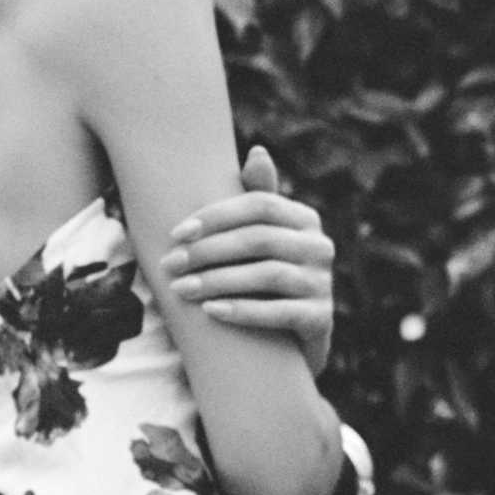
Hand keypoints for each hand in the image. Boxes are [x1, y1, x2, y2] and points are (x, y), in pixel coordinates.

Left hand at [161, 145, 336, 371]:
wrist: (288, 343)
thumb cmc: (264, 279)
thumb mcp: (260, 239)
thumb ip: (257, 198)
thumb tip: (258, 151)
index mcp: (304, 218)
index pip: (259, 204)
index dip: (216, 216)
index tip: (176, 234)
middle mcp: (320, 246)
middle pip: (259, 239)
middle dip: (208, 250)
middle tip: (171, 265)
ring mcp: (323, 283)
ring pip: (267, 274)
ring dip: (218, 280)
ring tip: (182, 289)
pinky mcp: (320, 318)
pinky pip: (280, 312)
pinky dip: (243, 310)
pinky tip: (211, 311)